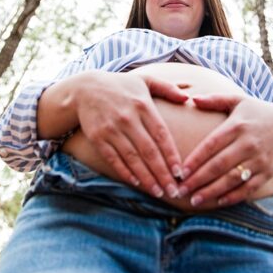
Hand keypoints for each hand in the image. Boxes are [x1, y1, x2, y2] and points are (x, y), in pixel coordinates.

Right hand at [68, 70, 189, 198]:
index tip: (181, 173)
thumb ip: (167, 88)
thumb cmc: (119, 86)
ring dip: (146, 178)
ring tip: (158, 192)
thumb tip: (188, 98)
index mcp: (142, 106)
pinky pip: (113, 158)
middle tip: (174, 191)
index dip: (171, 156)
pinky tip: (136, 183)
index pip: (161, 135)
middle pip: (149, 151)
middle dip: (162, 174)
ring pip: (132, 158)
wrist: (84, 88)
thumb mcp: (144, 80)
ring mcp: (111, 129)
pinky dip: (125, 172)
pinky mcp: (97, 137)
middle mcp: (128, 118)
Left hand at [177, 94, 272, 206]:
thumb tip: (192, 98)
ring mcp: (259, 160)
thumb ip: (214, 99)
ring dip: (212, 191)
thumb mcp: (237, 100)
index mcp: (236, 126)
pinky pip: (249, 188)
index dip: (195, 160)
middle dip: (198, 180)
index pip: (211, 145)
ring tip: (194, 201)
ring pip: (232, 179)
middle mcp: (247, 144)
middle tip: (180, 191)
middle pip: (219, 165)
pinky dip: (234, 196)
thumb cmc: (257, 112)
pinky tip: (218, 202)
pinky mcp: (268, 172)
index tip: (180, 172)